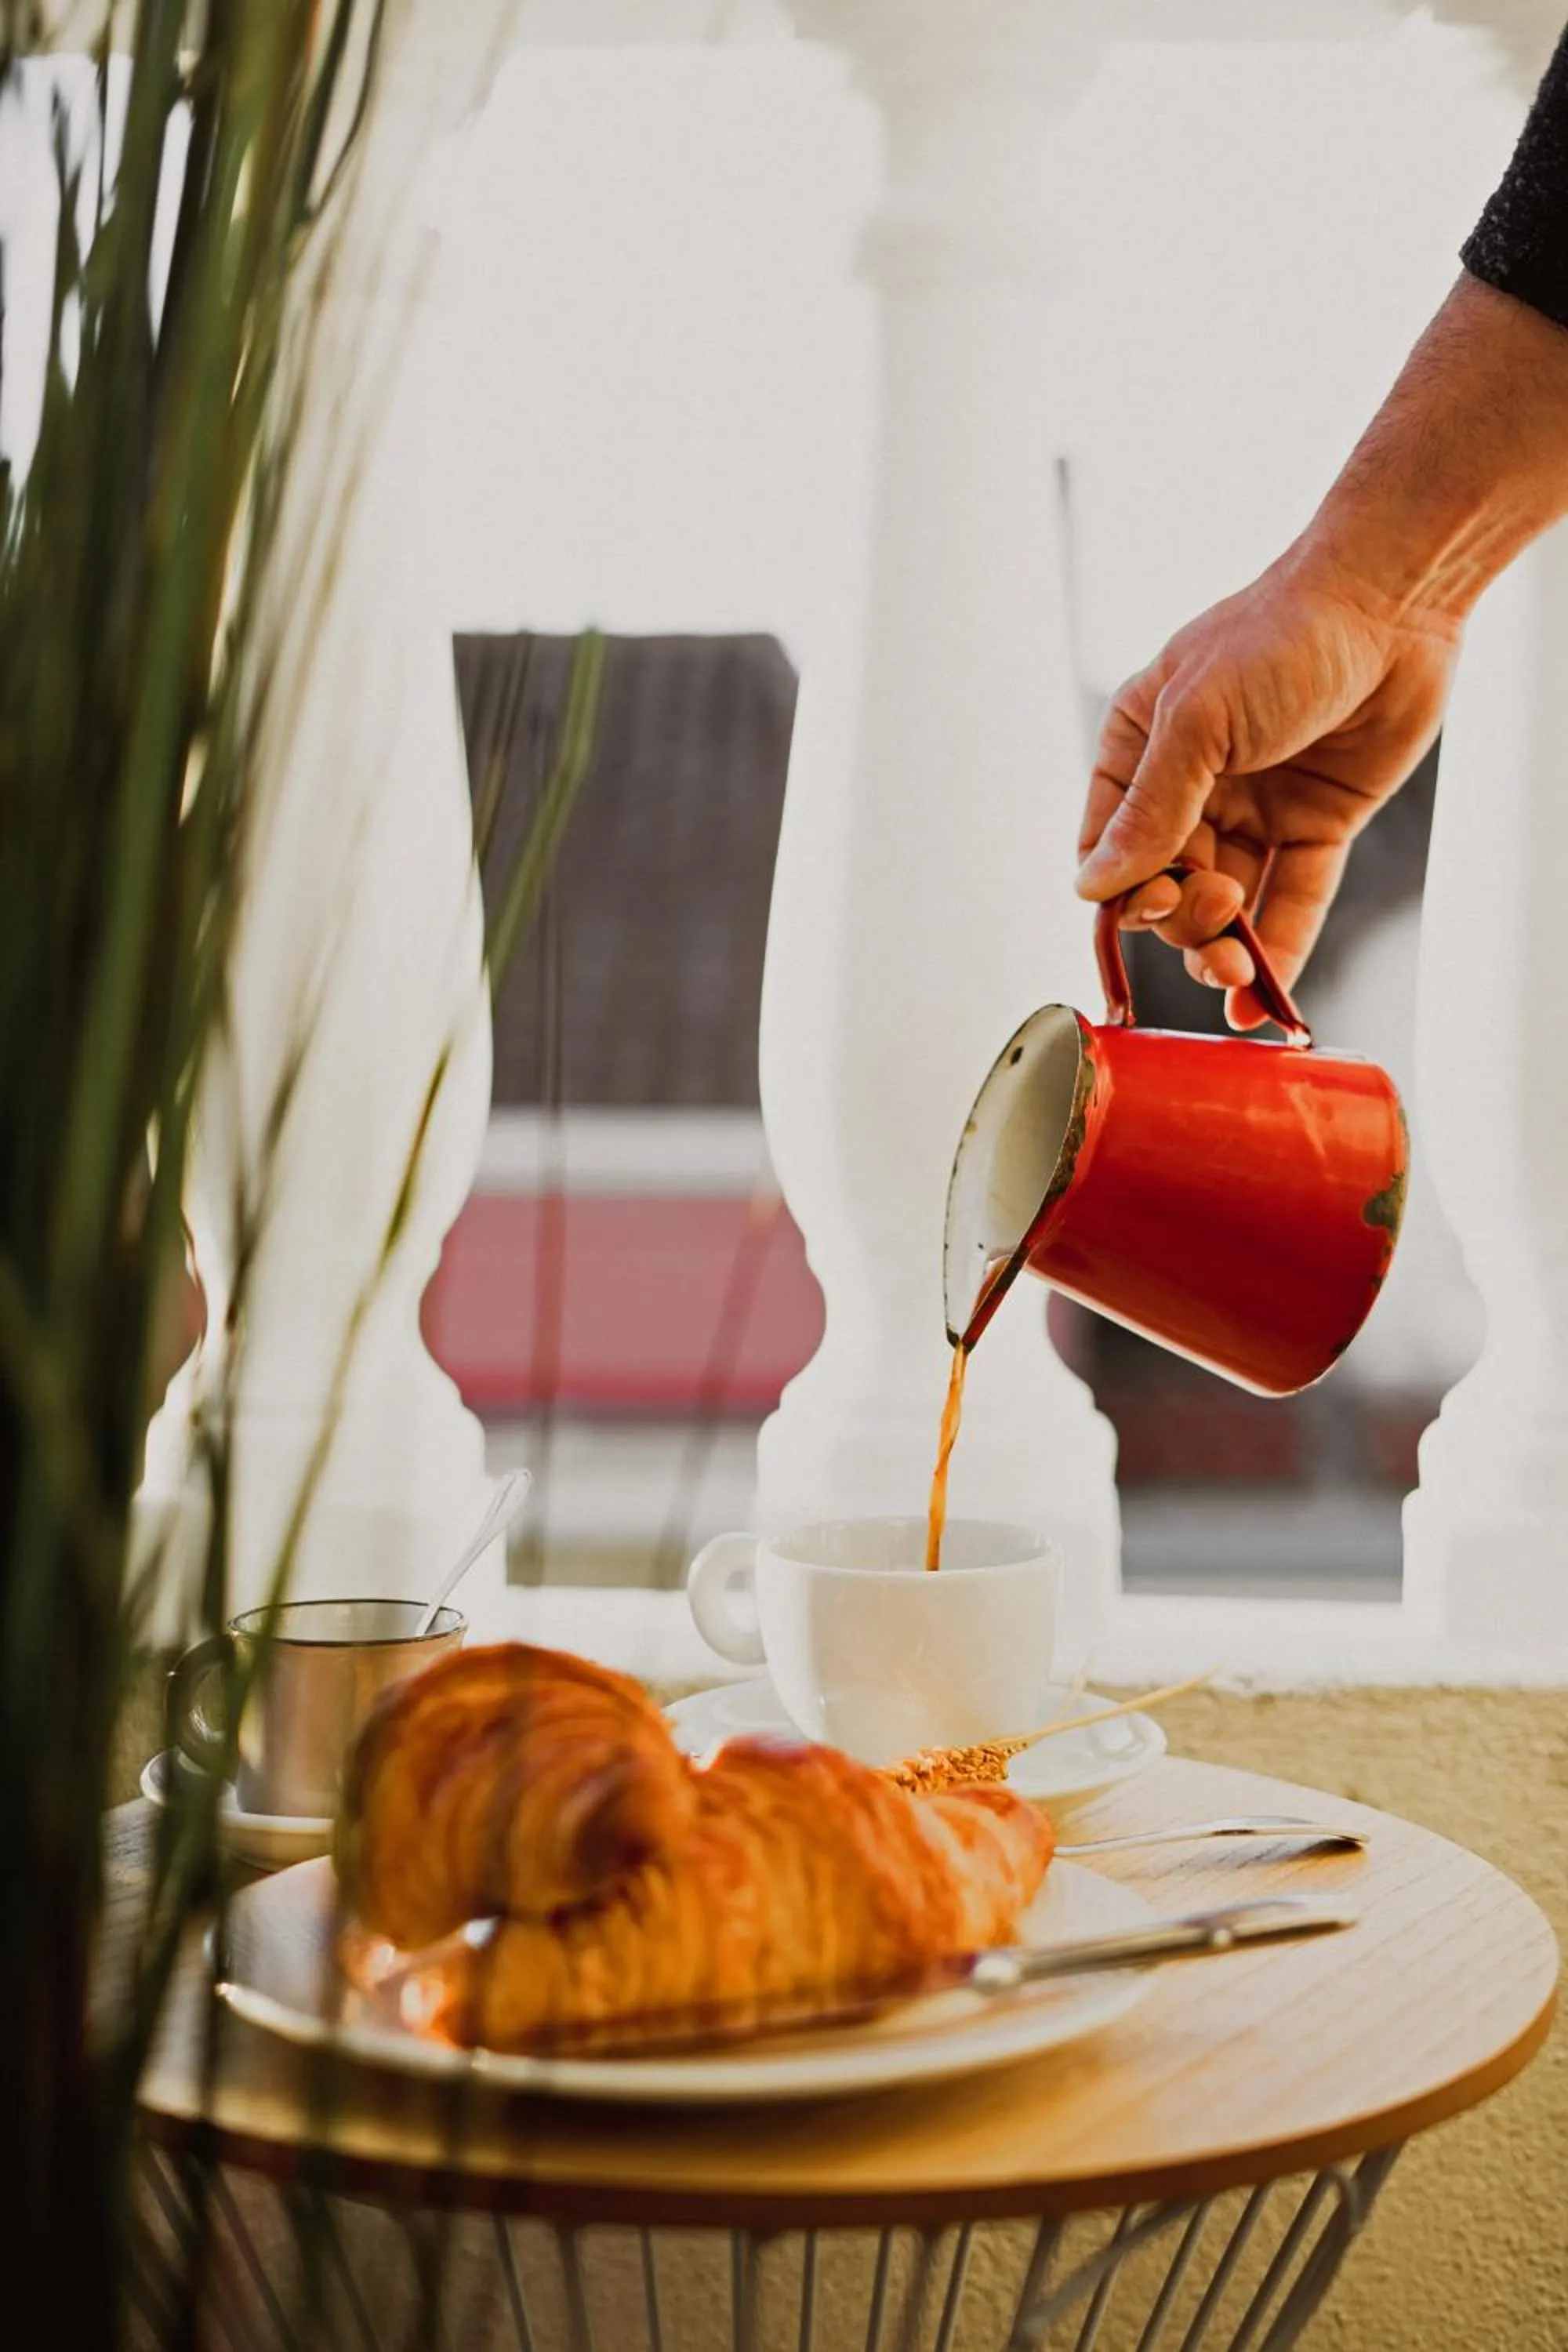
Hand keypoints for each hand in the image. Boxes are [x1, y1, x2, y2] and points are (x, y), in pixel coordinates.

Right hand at [1075, 544, 1460, 1026]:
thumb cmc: (1282, 635)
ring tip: (1236, 968)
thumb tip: (1094, 889)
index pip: (1108, 849)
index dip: (1120, 894)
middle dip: (1181, 919)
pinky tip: (1261, 1007)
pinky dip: (1276, 954)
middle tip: (1214, 909)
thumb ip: (1149, 811)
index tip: (1147, 909)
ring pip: (1222, 906)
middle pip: (1165, 888)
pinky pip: (1289, 904)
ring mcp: (1254, 810)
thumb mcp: (1198, 719)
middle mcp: (1193, 785)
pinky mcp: (1315, 829)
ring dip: (1221, 948)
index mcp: (1141, 749)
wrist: (1393, 604)